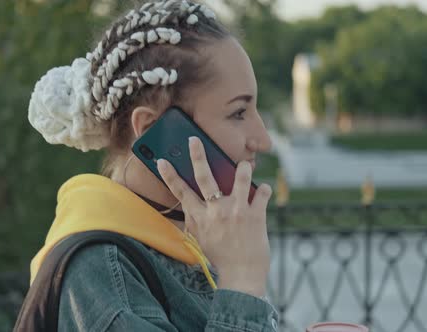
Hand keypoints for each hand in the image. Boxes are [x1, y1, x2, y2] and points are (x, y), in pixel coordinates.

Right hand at [156, 136, 272, 296]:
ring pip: (240, 179)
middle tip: (194, 140)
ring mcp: (237, 211)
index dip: (170, 176)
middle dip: (198, 156)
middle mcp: (216, 211)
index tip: (162, 161)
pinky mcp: (255, 215)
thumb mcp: (201, 239)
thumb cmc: (221, 257)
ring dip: (243, 169)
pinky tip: (263, 190)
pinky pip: (262, 193)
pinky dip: (264, 190)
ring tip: (244, 165)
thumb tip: (189, 205)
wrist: (242, 275)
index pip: (181, 192)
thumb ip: (194, 221)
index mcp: (201, 217)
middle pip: (205, 177)